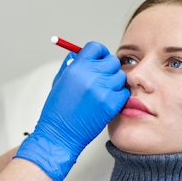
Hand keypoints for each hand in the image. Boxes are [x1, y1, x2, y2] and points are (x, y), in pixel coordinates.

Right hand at [15, 41, 129, 180]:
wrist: (59, 133)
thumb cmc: (57, 109)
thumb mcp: (59, 81)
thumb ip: (71, 64)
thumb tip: (79, 53)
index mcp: (76, 67)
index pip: (95, 47)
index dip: (99, 52)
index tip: (99, 58)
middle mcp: (90, 76)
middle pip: (112, 60)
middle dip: (108, 68)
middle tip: (103, 77)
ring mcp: (102, 90)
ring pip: (120, 76)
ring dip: (115, 82)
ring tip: (104, 90)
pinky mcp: (110, 104)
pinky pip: (124, 93)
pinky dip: (119, 96)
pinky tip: (109, 100)